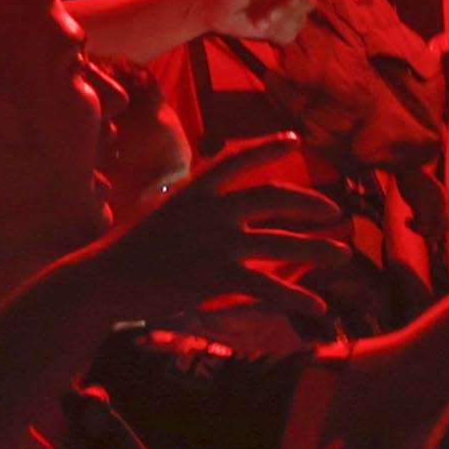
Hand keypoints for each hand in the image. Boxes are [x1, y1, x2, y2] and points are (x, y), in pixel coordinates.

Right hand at [87, 136, 349, 322]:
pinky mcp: (219, 275)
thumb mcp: (157, 210)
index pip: (239, 158)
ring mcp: (218, 241)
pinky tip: (318, 307)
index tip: (296, 141)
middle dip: (310, 204)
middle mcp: (213, 209)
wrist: (105, 278)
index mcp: (197, 188)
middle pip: (274, 197)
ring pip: (281, 243)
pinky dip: (297, 297)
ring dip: (317, 249)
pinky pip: (268, 286)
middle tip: (334, 213)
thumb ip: (188, 202)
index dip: (269, 146)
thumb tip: (202, 198)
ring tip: (343, 256)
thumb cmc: (125, 248)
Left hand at [195, 0, 315, 42]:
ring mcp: (283, 9)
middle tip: (269, 15)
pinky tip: (261, 27)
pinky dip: (278, 34)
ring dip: (281, 23)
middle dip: (290, 10)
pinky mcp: (277, 26)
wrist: (208, 8)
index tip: (287, 0)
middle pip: (308, 1)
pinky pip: (291, 34)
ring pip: (301, 20)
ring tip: (259, 22)